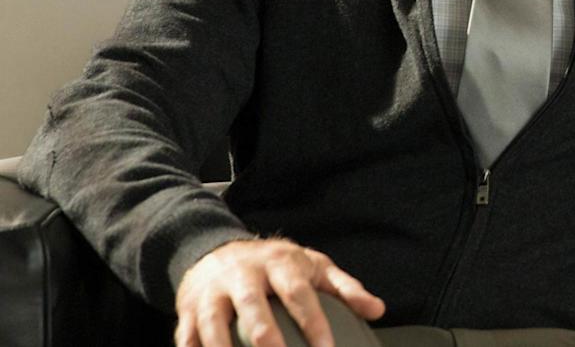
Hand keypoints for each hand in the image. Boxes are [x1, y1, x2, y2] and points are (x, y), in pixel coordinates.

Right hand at [174, 237, 384, 346]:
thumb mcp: (313, 267)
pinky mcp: (187, 310)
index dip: (313, 322)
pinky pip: (186, 337)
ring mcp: (211, 293)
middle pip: (252, 308)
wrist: (216, 248)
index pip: (298, 293)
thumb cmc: (275, 264)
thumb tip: (377, 309)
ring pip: (213, 324)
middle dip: (266, 338)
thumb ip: (345, 288)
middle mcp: (242, 275)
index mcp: (278, 263)